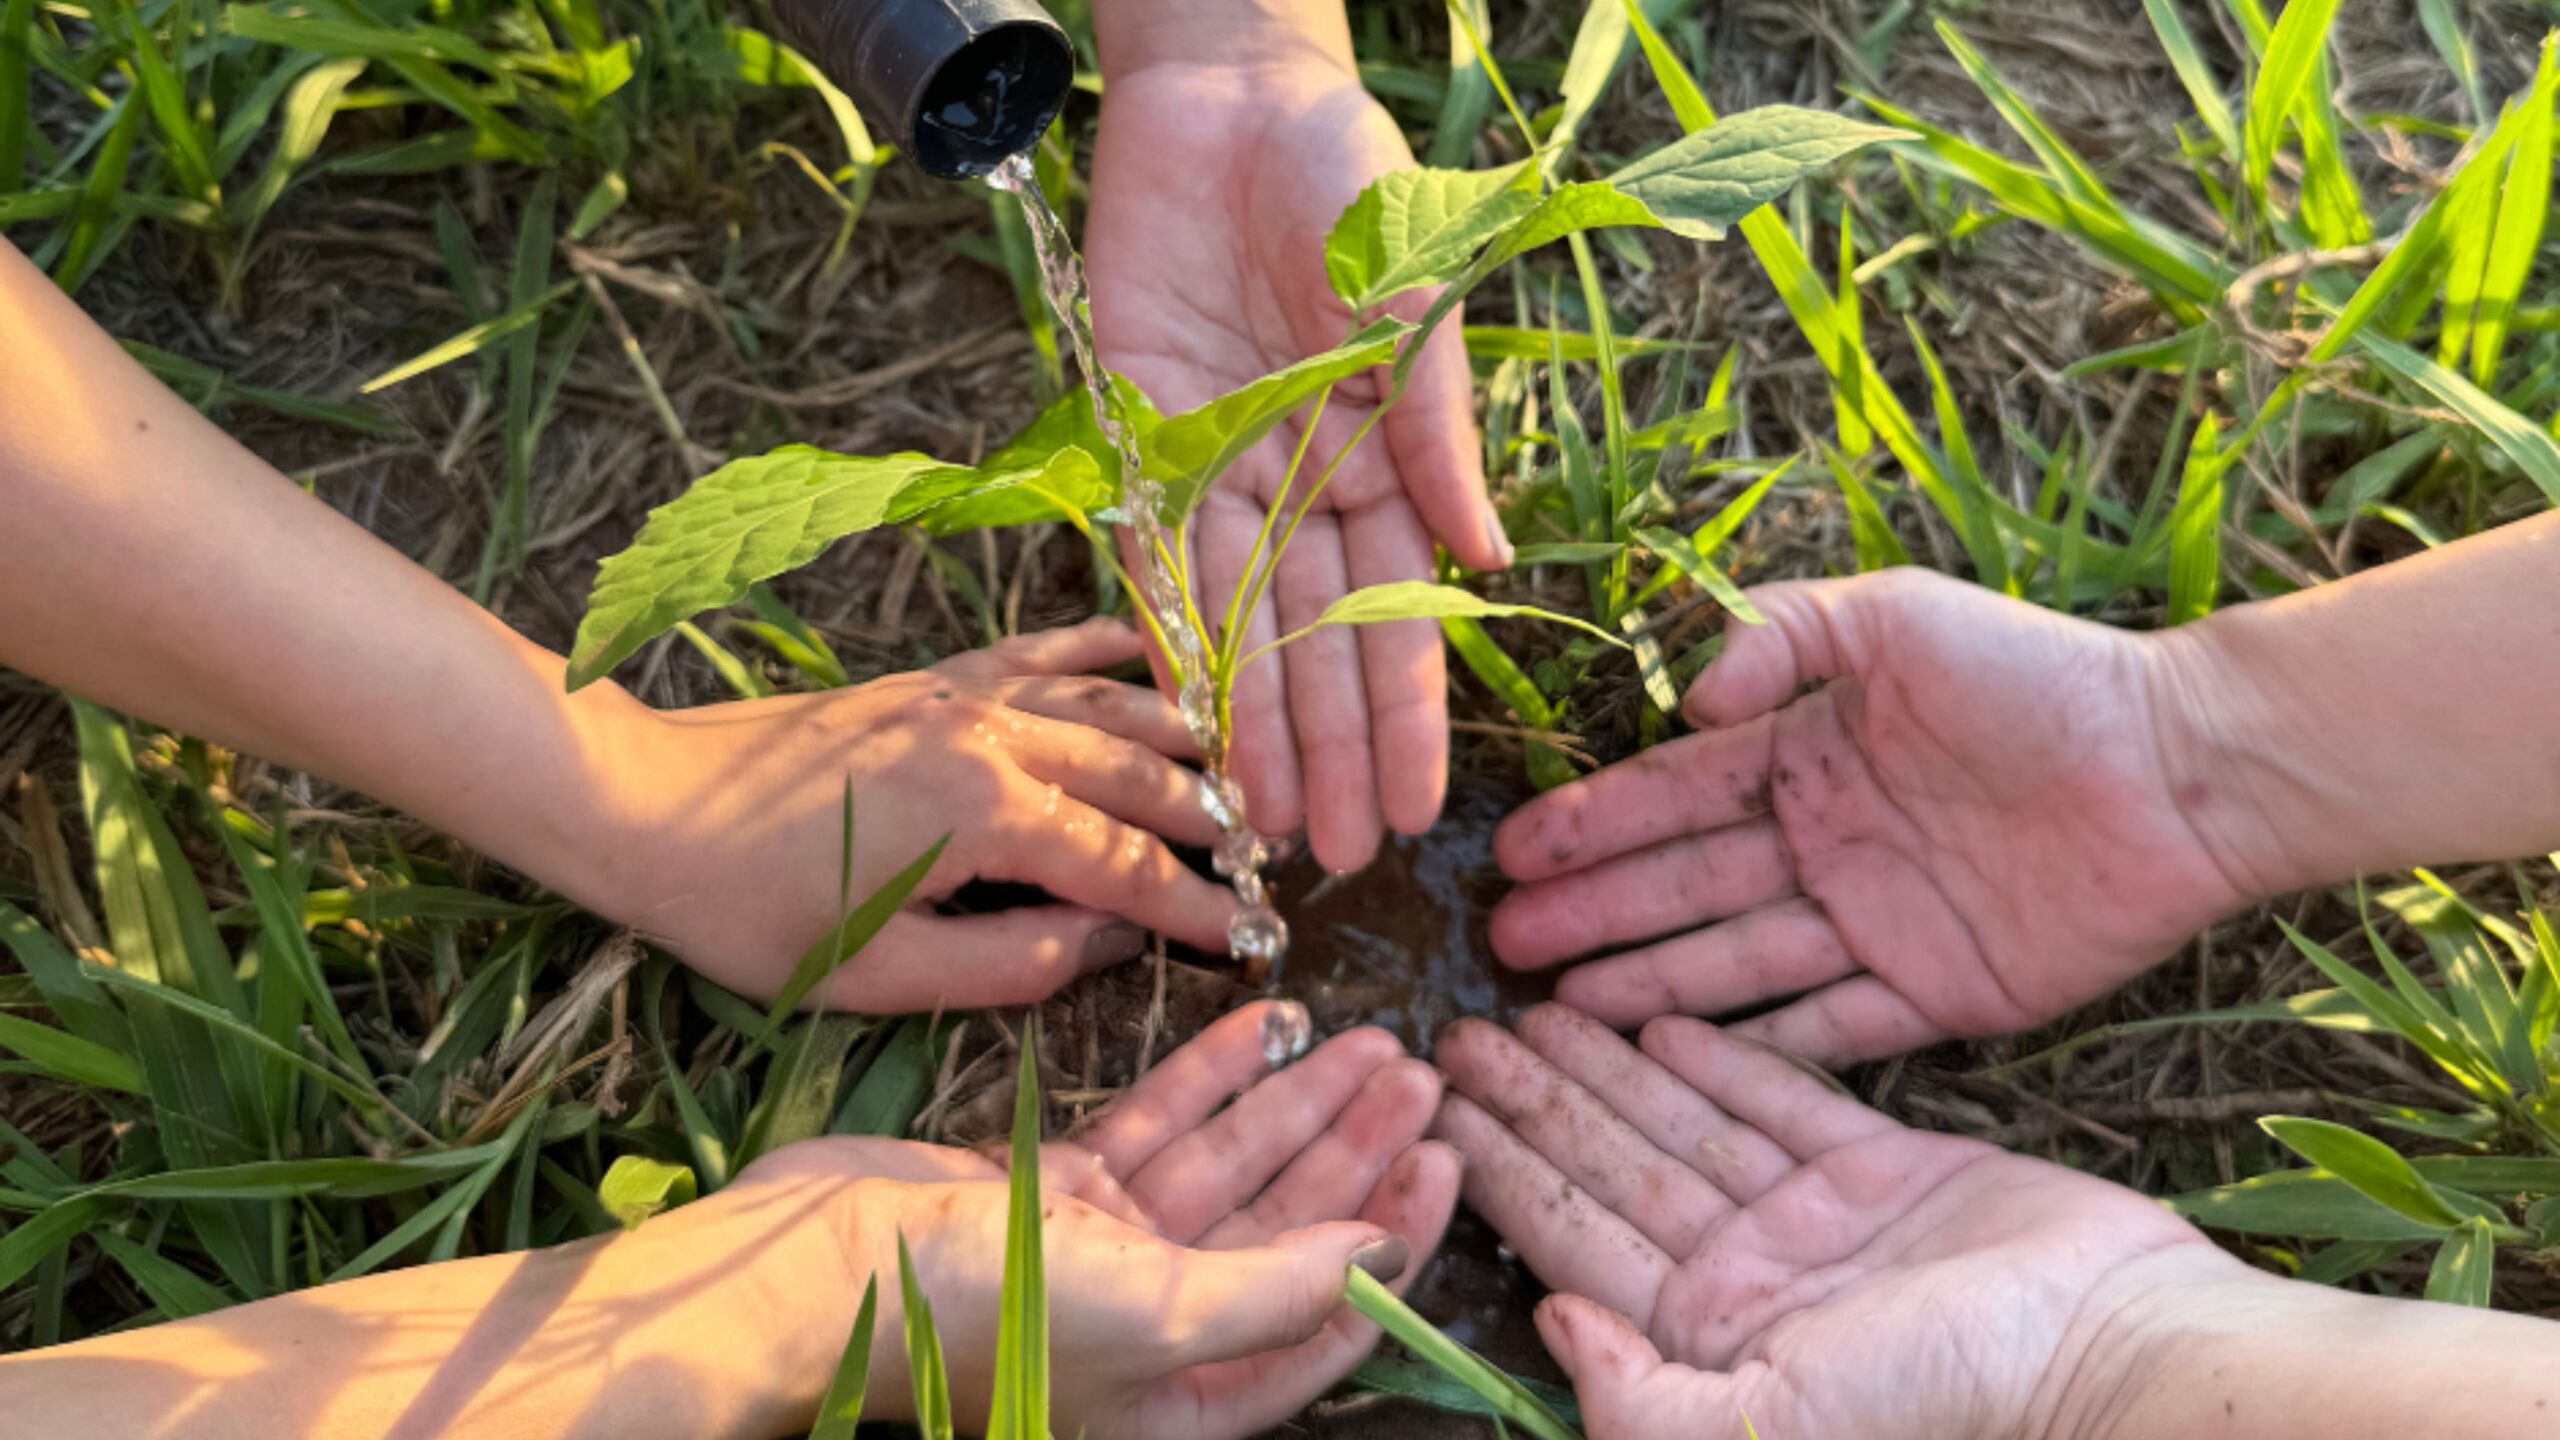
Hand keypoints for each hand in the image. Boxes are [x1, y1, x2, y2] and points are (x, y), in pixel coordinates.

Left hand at [597, 620, 1237, 1010]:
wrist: (647, 805)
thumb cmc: (756, 913)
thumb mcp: (885, 976)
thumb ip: (1015, 962)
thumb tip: (1111, 944)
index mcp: (987, 817)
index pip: (1126, 867)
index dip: (1196, 909)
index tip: (1254, 941)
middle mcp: (990, 739)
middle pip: (1135, 774)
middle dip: (1209, 822)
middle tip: (1264, 862)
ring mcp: (961, 698)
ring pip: (1103, 705)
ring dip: (1178, 735)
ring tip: (1237, 772)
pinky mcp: (930, 680)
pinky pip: (1038, 653)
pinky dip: (1101, 650)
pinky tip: (1148, 651)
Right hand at [727, 1001, 1460, 1438]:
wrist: (813, 1264)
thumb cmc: (980, 1312)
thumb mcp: (1154, 1316)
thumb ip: (1277, 1294)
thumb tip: (1380, 1260)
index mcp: (1181, 1398)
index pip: (1319, 1322)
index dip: (1389, 1244)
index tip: (1440, 1162)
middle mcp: (1150, 1332)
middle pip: (1283, 1230)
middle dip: (1353, 1152)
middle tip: (1419, 1074)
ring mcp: (1101, 1254)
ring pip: (1227, 1166)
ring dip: (1296, 1103)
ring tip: (1372, 1040)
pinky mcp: (1052, 1189)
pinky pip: (1157, 1125)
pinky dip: (1212, 1077)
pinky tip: (1271, 1024)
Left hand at [1088, 15, 1504, 872]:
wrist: (1228, 94)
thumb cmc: (1348, 178)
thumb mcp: (1416, 291)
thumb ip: (1436, 424)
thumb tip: (1484, 556)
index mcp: (1391, 455)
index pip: (1404, 611)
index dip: (1410, 715)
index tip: (1419, 812)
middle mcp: (1309, 481)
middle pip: (1319, 642)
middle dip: (1330, 752)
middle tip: (1334, 861)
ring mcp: (1225, 468)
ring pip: (1236, 625)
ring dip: (1250, 727)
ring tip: (1259, 828)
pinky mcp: (1143, 439)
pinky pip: (1148, 556)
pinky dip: (1159, 639)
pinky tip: (1174, 725)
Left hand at [1432, 1005, 2233, 1439]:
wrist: (2110, 1356)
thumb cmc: (1941, 1405)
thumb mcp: (1767, 1427)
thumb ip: (1640, 1400)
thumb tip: (1548, 1320)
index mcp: (1705, 1339)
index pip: (1572, 1237)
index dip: (1500, 1169)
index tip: (1430, 1110)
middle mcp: (1748, 1275)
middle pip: (1613, 1168)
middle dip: (1534, 1102)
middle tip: (1456, 1032)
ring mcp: (1816, 1220)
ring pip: (1682, 1125)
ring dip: (1608, 1067)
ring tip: (1534, 1005)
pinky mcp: (1889, 1168)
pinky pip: (1782, 1098)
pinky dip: (1722, 1057)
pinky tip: (1656, 1018)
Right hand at [1489, 569, 2258, 1063]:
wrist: (2182, 766)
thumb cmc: (2038, 675)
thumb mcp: (1894, 616)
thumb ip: (1780, 637)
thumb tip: (1684, 698)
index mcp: (1809, 754)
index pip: (1675, 796)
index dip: (1593, 824)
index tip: (1511, 851)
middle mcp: (1827, 844)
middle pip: (1687, 887)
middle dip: (1594, 915)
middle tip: (1505, 947)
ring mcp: (1877, 924)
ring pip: (1737, 962)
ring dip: (1649, 984)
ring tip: (1563, 1010)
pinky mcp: (1938, 995)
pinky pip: (1831, 1026)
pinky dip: (1758, 1043)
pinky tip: (1681, 1062)